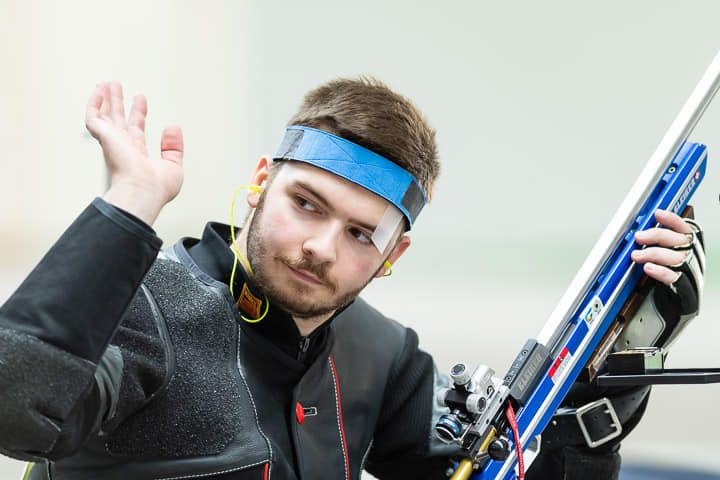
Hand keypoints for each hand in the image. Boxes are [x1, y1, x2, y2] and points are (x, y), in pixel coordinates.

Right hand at [86, 81, 183, 224]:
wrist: (143, 191)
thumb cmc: (157, 188)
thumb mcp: (173, 165)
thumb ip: (173, 147)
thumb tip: (174, 128)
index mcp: (137, 154)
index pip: (136, 129)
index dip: (138, 113)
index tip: (140, 99)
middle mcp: (123, 147)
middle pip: (118, 119)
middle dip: (118, 103)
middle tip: (117, 87)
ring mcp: (113, 141)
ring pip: (105, 115)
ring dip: (106, 98)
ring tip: (107, 83)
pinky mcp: (104, 136)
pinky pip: (93, 117)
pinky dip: (94, 103)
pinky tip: (98, 91)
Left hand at [631, 209, 693, 285]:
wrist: (681, 295)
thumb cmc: (671, 268)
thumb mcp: (667, 250)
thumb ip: (657, 240)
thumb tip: (635, 231)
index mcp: (688, 242)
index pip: (682, 226)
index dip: (671, 219)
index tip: (657, 214)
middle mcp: (692, 253)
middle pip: (677, 240)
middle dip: (656, 235)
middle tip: (638, 237)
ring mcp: (689, 269)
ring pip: (675, 257)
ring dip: (653, 254)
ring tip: (636, 255)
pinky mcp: (684, 284)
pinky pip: (672, 276)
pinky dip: (659, 271)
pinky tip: (648, 268)